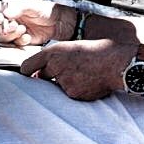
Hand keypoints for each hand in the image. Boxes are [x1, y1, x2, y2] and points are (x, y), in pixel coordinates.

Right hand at [0, 0, 66, 47]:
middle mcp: (8, 19)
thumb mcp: (33, 6)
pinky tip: (28, 37)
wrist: (59, 23)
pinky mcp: (19, 41)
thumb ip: (19, 8)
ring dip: (11, 35)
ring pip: (1, 37)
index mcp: (8, 8)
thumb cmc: (46, 10)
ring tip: (23, 30)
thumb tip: (5, 12)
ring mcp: (13, 31)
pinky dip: (20, 42)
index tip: (0, 18)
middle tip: (14, 26)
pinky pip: (13, 45)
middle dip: (2, 28)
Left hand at [20, 39, 134, 100]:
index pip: (28, 65)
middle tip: (66, 72)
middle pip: (41, 77)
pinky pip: (69, 95)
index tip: (26, 75)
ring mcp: (63, 82)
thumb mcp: (72, 48)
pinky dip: (76, 90)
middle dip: (48, 77)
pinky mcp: (73, 94)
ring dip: (65, 83)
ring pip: (57, 87)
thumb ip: (56, 58)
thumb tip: (41, 73)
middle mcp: (55, 66)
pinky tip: (89, 81)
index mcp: (53, 52)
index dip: (26, 71)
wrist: (116, 63)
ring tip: (84, 74)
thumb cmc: (97, 52)